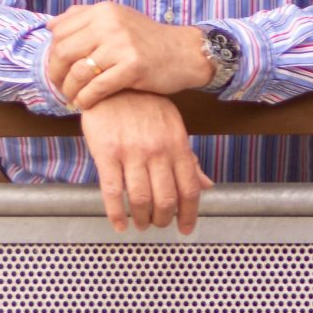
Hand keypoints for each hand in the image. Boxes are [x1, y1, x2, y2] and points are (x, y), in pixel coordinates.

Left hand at [47, 1, 211, 109]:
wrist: (184, 53)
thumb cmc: (147, 39)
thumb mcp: (117, 18)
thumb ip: (85, 17)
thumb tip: (51, 26)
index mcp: (103, 10)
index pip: (59, 31)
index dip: (51, 53)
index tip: (57, 68)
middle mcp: (110, 23)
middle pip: (62, 52)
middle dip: (55, 74)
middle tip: (60, 87)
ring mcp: (122, 45)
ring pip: (77, 73)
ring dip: (69, 91)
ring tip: (73, 98)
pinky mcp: (132, 67)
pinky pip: (96, 88)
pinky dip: (85, 99)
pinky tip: (86, 104)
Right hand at [77, 90, 213, 233]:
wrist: (113, 84)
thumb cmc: (145, 107)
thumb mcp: (173, 127)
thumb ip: (187, 158)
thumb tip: (206, 185)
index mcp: (177, 144)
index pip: (190, 188)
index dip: (190, 214)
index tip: (186, 229)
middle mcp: (157, 151)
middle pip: (166, 199)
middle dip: (164, 220)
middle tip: (160, 225)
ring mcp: (132, 153)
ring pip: (140, 199)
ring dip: (142, 219)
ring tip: (142, 224)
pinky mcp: (106, 154)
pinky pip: (112, 192)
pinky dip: (116, 214)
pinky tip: (119, 224)